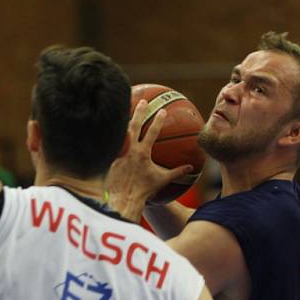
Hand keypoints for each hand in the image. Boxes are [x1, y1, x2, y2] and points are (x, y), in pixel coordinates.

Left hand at [106, 99, 193, 220]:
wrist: (124, 199)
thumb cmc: (144, 190)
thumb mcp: (162, 180)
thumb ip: (177, 172)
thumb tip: (191, 168)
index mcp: (143, 153)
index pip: (152, 132)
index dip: (158, 120)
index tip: (163, 110)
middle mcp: (130, 150)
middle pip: (135, 125)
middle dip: (139, 112)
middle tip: (142, 101)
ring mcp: (119, 153)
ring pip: (121, 132)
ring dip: (123, 120)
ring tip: (122, 109)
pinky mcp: (109, 158)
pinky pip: (110, 142)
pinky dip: (110, 134)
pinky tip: (107, 127)